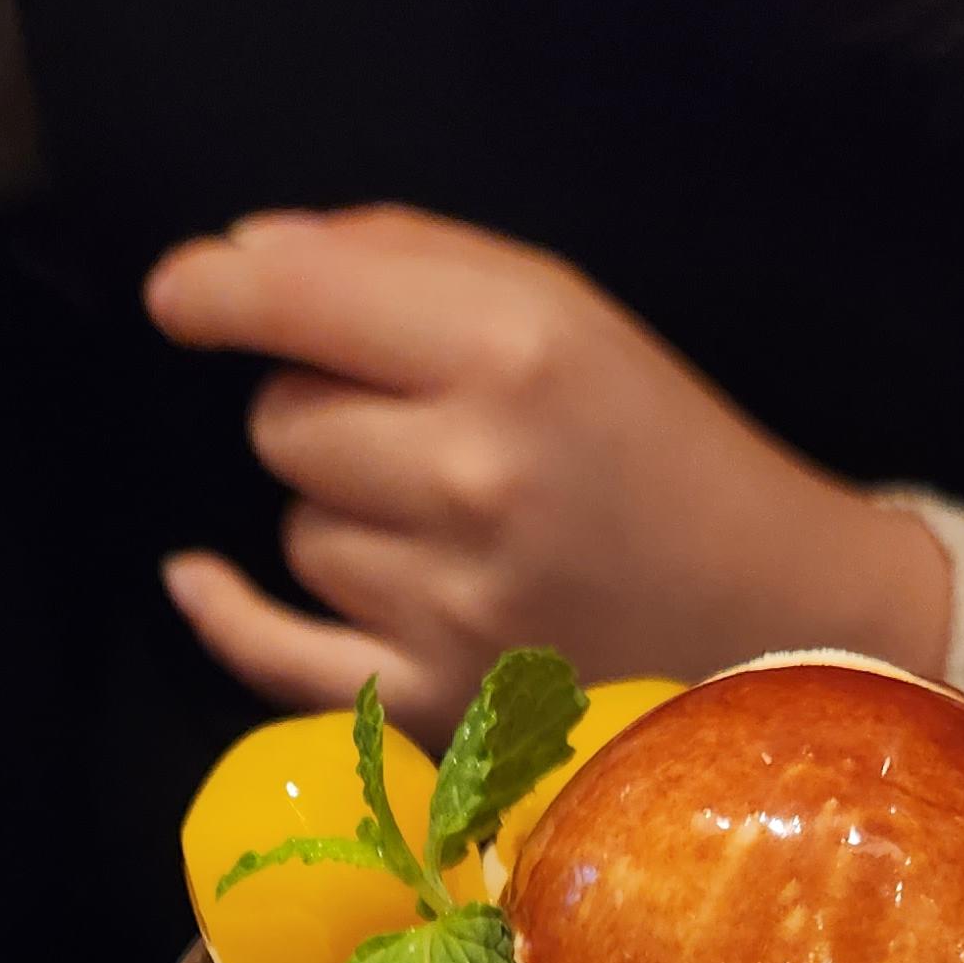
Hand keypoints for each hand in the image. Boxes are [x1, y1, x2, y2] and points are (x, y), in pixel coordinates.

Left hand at [142, 206, 952, 743]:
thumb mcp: (566, 312)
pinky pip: (268, 651)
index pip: (295, 300)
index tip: (183, 291)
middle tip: (423, 432)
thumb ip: (405, 263)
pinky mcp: (437, 704)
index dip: (217, 288)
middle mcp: (474, 477)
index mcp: (515, 353)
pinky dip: (227, 610)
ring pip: (296, 529)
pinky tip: (199, 577)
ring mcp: (451, 605)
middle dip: (325, 410)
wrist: (780, 616)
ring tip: (451, 527)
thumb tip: (238, 258)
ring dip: (343, 517)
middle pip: (282, 419)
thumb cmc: (663, 450)